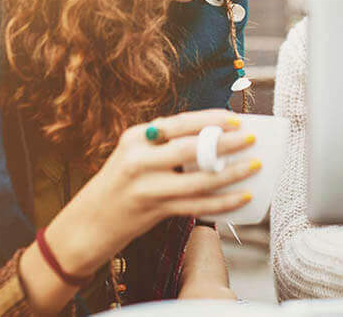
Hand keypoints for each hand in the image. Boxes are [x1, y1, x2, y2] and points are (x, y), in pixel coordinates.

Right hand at [47, 109, 260, 276]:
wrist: (88, 223)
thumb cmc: (121, 184)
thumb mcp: (135, 155)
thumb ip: (165, 145)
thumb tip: (215, 138)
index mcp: (135, 137)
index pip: (178, 123)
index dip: (210, 119)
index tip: (236, 118)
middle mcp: (138, 159)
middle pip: (190, 148)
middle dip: (225, 142)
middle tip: (252, 139)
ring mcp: (146, 187)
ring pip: (197, 179)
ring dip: (230, 173)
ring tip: (254, 166)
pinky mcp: (153, 211)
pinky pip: (196, 206)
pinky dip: (222, 202)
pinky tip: (241, 196)